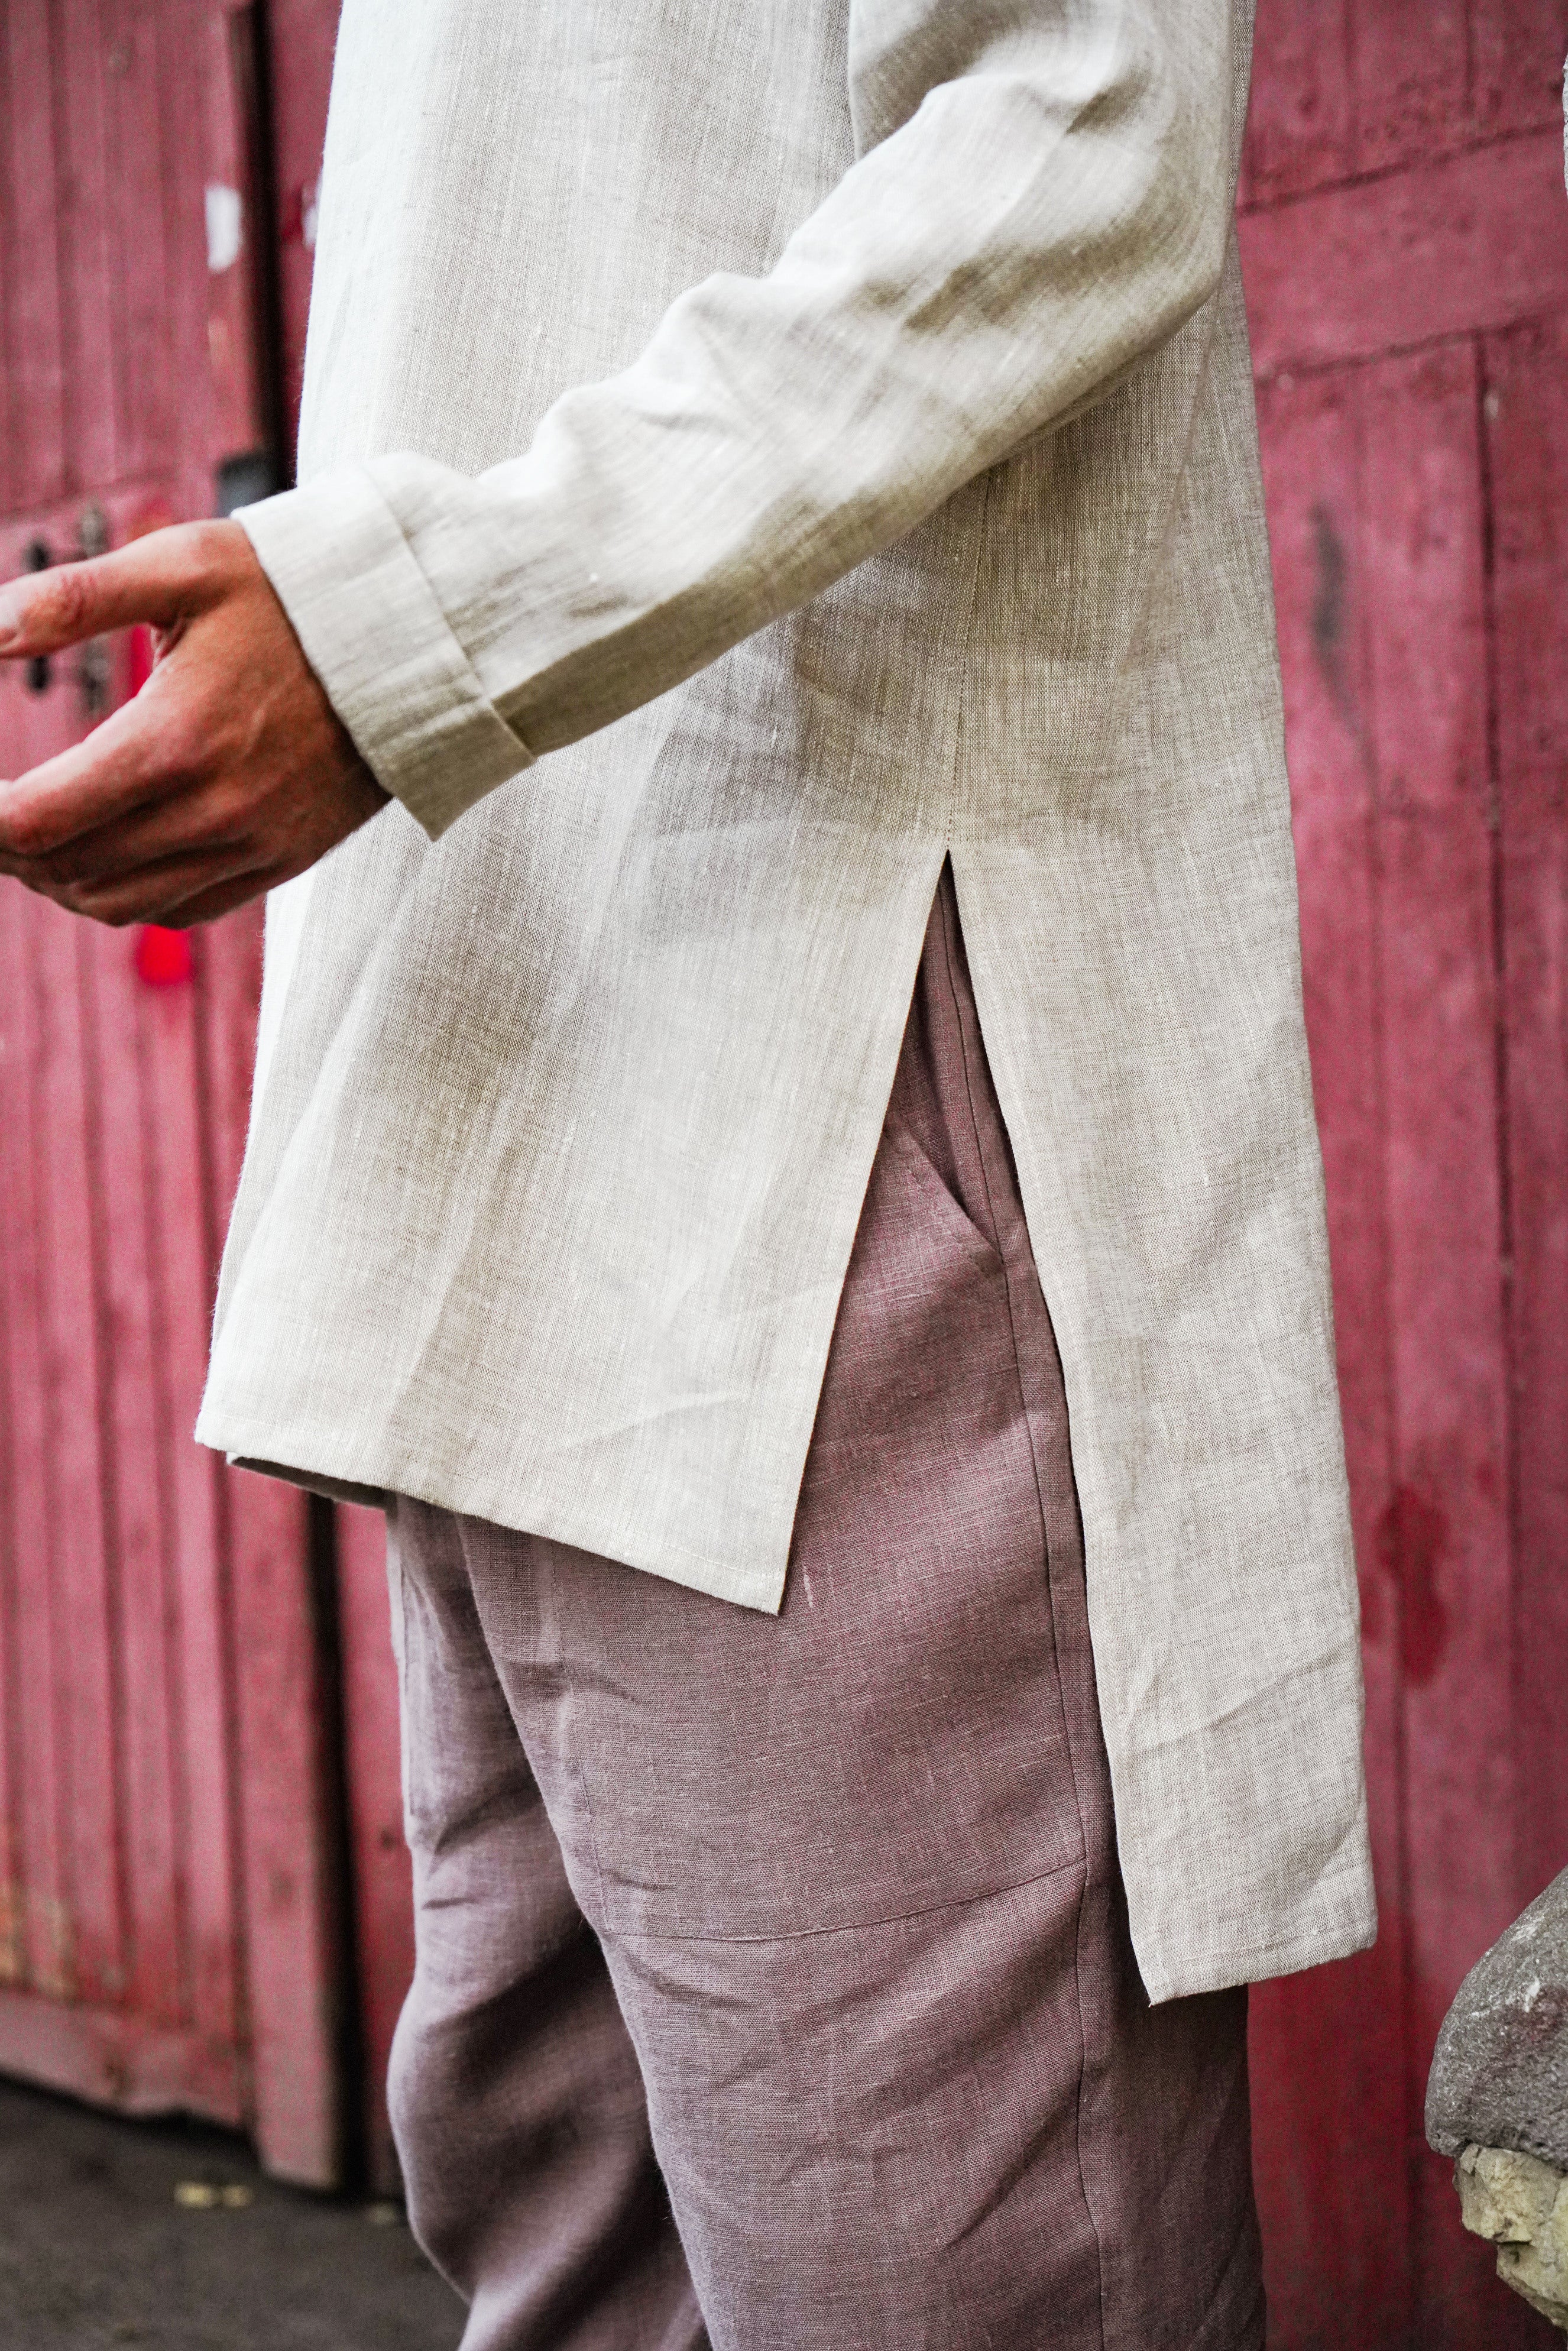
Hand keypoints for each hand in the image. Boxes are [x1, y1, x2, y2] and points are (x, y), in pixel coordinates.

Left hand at [0, 520, 388, 927]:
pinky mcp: (278, 861)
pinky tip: (103, 856)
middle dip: (9, 848)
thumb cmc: (292, 593)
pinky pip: (177, 910)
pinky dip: (123, 896)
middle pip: (67, 868)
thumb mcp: (181, 566)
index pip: (38, 818)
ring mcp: (250, 846)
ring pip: (117, 902)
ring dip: (58, 879)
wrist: (414, 645)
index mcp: (174, 739)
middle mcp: (212, 811)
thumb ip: (73, 597)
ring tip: (33, 841)